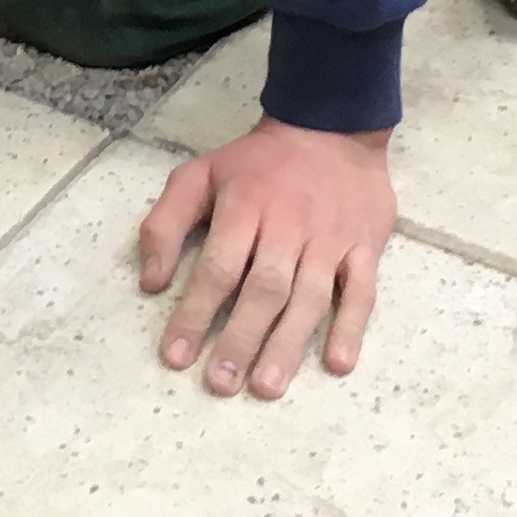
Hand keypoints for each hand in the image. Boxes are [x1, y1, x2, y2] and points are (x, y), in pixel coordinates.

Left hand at [137, 119, 394, 394]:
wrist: (330, 129)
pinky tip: (338, 363)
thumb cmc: (256, 165)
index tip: (176, 356)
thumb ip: (166, 224)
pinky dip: (351, 327)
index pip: (218, 267)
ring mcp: (331, 239)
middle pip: (264, 289)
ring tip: (265, 386)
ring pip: (309, 297)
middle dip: (240, 339)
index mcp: (245, 206)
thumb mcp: (198, 175)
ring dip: (288, 344)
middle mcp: (289, 225)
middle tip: (220, 384)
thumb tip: (151, 282)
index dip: (195, 313)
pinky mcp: (366, 247)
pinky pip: (362, 291)